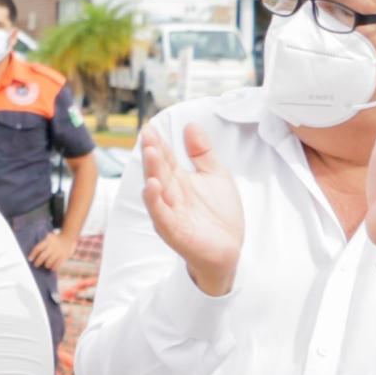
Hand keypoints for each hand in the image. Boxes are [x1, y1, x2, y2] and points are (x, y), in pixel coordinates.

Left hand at [28, 226, 79, 270]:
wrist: (69, 239)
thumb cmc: (55, 241)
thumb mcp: (49, 238)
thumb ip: (42, 244)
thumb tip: (32, 255)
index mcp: (48, 240)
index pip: (38, 248)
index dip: (33, 254)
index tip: (30, 259)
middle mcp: (53, 246)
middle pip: (43, 256)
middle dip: (38, 262)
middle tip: (36, 265)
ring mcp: (59, 251)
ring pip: (50, 261)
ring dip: (46, 265)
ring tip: (46, 266)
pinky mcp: (64, 256)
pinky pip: (58, 264)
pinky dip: (54, 268)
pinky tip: (52, 268)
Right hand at [138, 122, 242, 295]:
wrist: (228, 249)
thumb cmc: (219, 214)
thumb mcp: (215, 175)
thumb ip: (202, 152)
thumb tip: (190, 125)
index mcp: (178, 180)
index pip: (165, 157)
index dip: (158, 142)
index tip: (150, 127)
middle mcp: (170, 194)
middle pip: (158, 170)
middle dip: (152, 152)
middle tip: (147, 134)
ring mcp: (170, 212)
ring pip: (156, 189)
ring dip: (151, 171)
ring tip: (150, 152)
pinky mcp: (173, 230)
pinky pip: (160, 214)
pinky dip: (154, 201)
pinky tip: (152, 186)